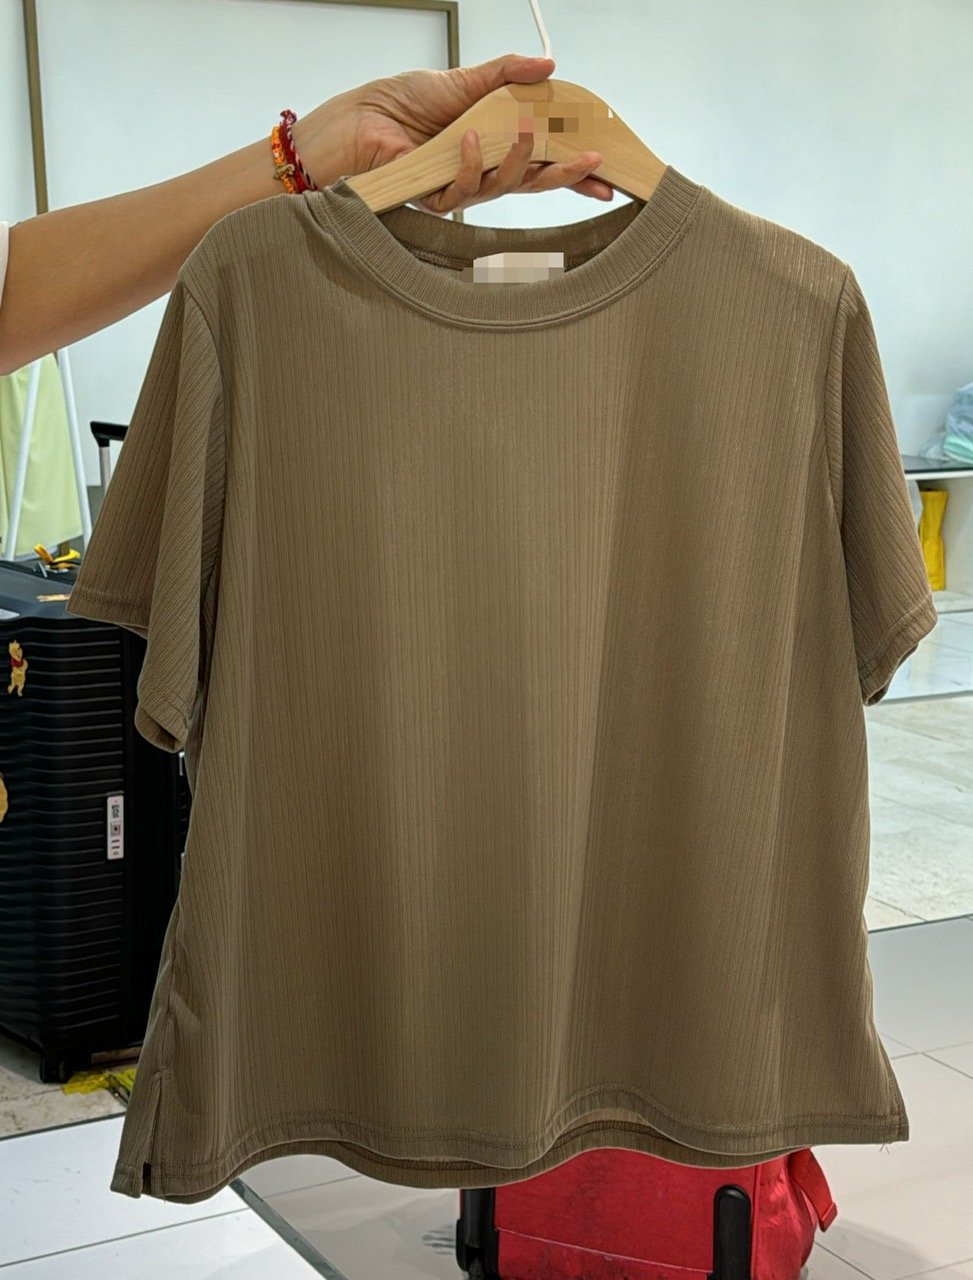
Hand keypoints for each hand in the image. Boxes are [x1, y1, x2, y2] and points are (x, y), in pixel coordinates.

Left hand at [291, 52, 614, 214]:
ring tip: (522, 131)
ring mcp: (463, 186)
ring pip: (505, 186)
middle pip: (534, 182)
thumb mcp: (467, 79)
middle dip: (566, 175)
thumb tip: (550, 66)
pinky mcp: (439, 198)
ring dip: (518, 159)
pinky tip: (468, 140)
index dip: (574, 171)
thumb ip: (509, 73)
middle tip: (591, 164)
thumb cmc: (407, 100)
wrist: (366, 115)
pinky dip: (471, 162)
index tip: (604, 173)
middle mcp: (484, 169)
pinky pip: (466, 189)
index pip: (543, 161)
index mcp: (496, 144)